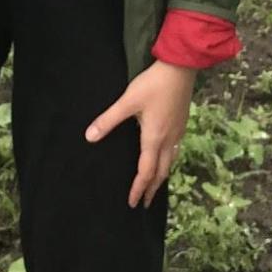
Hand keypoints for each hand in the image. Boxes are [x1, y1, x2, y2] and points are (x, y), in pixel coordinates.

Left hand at [85, 61, 196, 207]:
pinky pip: (175, 151)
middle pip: (161, 172)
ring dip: (162, 176)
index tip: (132, 203)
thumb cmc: (153, 85)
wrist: (180, 68)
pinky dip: (168, 162)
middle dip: (152, 189)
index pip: (146, 172)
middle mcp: (169, 140)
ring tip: (154, 184)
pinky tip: (165, 156)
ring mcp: (178, 132)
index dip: (138, 189)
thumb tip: (89, 137)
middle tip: (145, 202)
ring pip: (171, 162)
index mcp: (154, 138)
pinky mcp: (182, 123)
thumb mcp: (127, 101)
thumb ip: (108, 120)